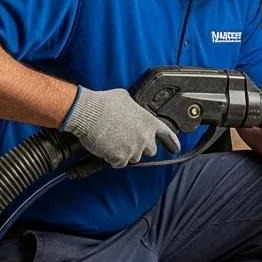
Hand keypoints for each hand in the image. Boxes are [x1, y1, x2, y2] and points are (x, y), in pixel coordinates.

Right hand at [62, 87, 179, 167]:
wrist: (87, 113)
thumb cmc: (103, 103)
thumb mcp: (125, 98)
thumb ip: (135, 108)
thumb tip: (132, 109)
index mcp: (149, 121)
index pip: (167, 135)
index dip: (171, 142)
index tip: (174, 148)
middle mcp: (145, 136)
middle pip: (150, 150)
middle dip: (141, 147)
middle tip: (128, 140)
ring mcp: (134, 149)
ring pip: (134, 157)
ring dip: (126, 152)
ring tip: (113, 141)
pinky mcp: (120, 158)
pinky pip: (120, 163)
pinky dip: (113, 158)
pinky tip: (106, 147)